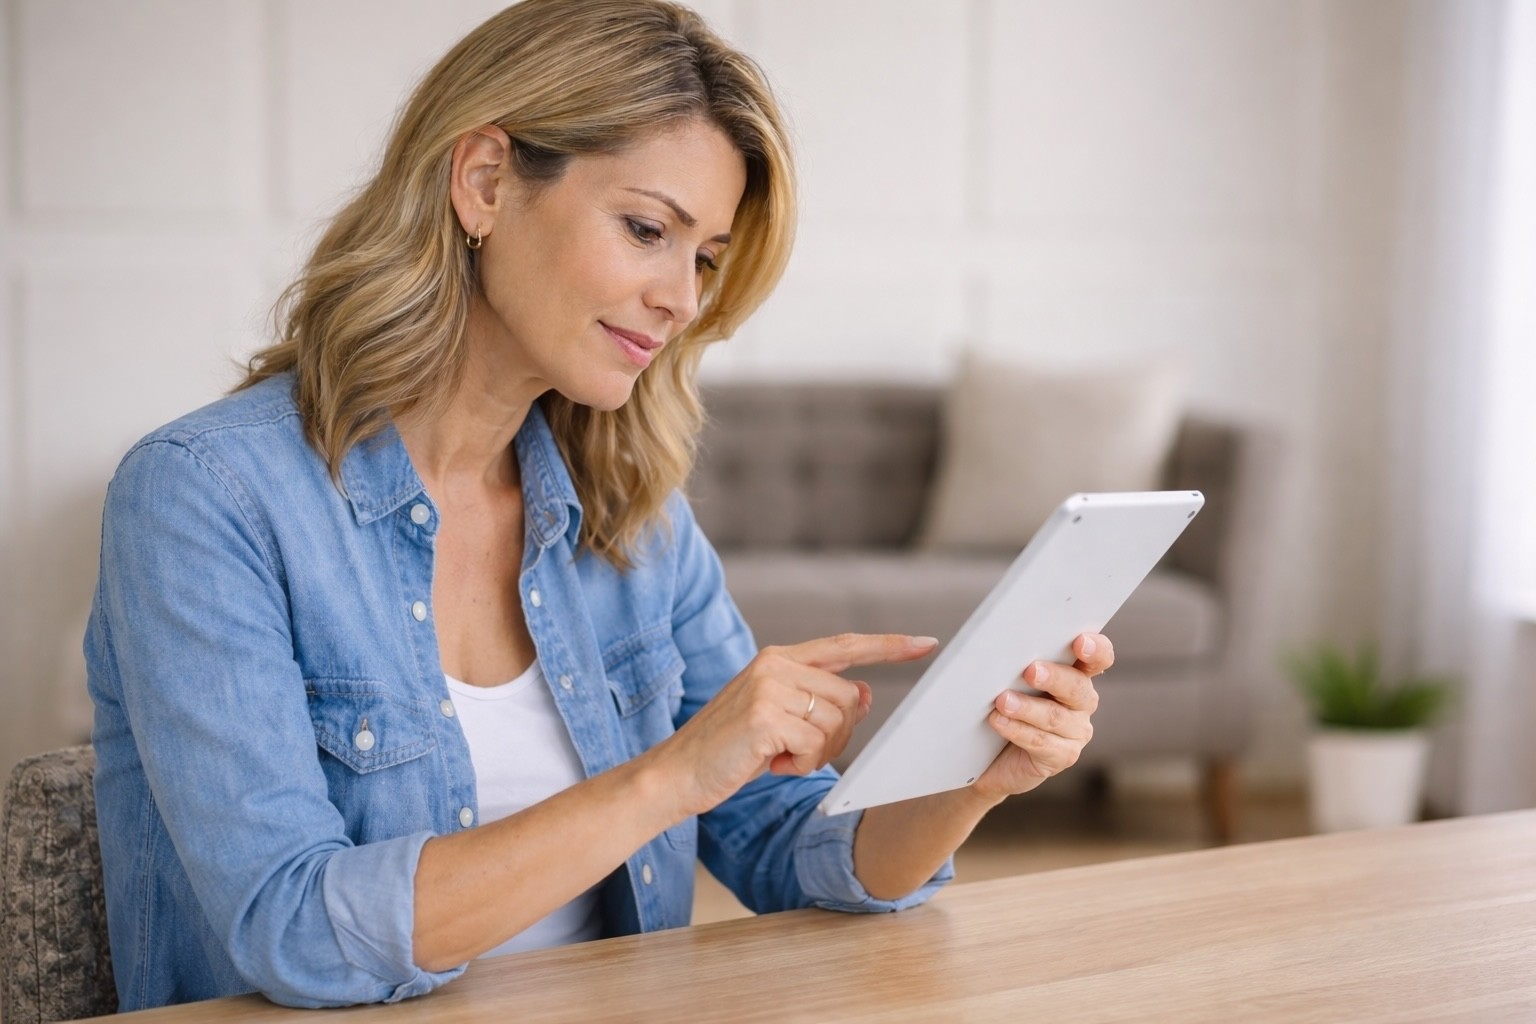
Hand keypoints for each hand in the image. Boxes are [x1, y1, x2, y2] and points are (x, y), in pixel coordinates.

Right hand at [645, 633, 937, 817]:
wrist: (676, 773)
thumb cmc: (730, 749)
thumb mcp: (779, 721)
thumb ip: (819, 702)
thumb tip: (863, 693)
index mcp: (779, 659)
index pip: (845, 646)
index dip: (888, 646)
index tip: (926, 643)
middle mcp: (775, 664)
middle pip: (848, 699)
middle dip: (836, 736)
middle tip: (798, 753)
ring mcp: (769, 687)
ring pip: (836, 724)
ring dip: (815, 754)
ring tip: (778, 756)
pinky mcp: (765, 716)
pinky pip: (815, 746)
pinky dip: (799, 765)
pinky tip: (769, 763)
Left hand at [971, 632, 1111, 802]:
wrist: (990, 754)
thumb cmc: (1002, 705)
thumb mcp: (1011, 680)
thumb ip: (1017, 663)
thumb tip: (1002, 650)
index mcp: (1076, 674)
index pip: (1097, 659)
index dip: (1095, 650)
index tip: (1081, 642)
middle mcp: (1082, 702)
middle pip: (1077, 687)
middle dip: (1054, 677)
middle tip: (1031, 671)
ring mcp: (1075, 731)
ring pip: (1055, 716)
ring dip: (1027, 707)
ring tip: (1003, 701)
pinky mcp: (1061, 756)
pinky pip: (1041, 742)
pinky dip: (1017, 730)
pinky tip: (998, 721)